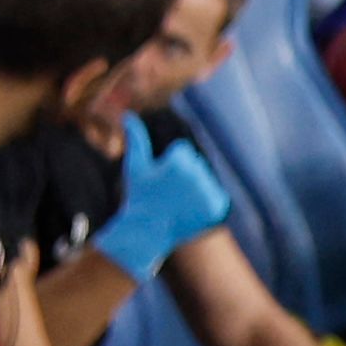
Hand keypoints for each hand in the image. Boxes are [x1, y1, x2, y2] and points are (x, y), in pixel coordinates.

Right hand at [98, 137, 236, 278]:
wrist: (148, 230)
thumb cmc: (139, 195)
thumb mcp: (135, 166)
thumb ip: (136, 139)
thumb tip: (128, 115)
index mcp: (178, 161)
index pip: (183, 151)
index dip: (169, 164)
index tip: (160, 180)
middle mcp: (197, 174)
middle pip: (196, 165)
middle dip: (184, 176)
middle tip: (168, 193)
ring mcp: (208, 192)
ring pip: (206, 180)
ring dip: (195, 189)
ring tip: (178, 202)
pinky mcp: (217, 207)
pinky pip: (217, 196)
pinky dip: (206, 203)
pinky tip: (190, 210)